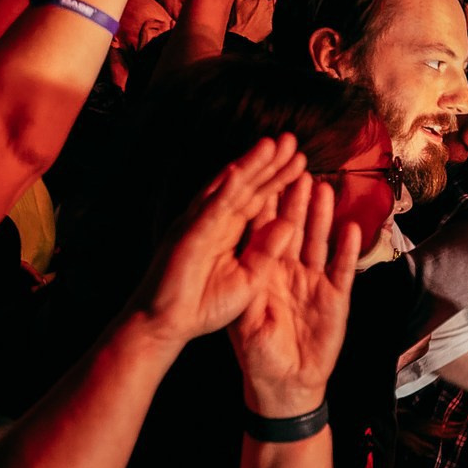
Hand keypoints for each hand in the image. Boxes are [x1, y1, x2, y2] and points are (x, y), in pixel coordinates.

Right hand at [134, 137, 309, 347]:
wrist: (166, 326)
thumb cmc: (203, 305)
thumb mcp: (249, 278)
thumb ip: (267, 252)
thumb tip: (289, 224)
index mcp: (230, 232)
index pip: (259, 200)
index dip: (278, 180)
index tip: (302, 162)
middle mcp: (214, 222)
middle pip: (247, 187)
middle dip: (269, 164)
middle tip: (292, 141)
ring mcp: (198, 225)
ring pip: (228, 190)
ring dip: (249, 166)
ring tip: (272, 145)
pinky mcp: (187, 238)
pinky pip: (209, 211)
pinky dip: (224, 191)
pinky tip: (240, 172)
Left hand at [230, 168, 361, 415]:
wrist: (286, 384)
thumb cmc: (259, 356)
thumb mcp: (245, 323)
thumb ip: (248, 292)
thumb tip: (247, 263)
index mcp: (262, 273)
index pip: (262, 233)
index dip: (264, 206)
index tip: (263, 178)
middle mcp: (288, 271)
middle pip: (292, 229)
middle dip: (294, 200)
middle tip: (296, 170)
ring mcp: (314, 282)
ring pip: (317, 242)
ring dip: (320, 216)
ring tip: (322, 188)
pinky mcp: (336, 297)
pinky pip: (343, 269)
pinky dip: (347, 250)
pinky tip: (352, 228)